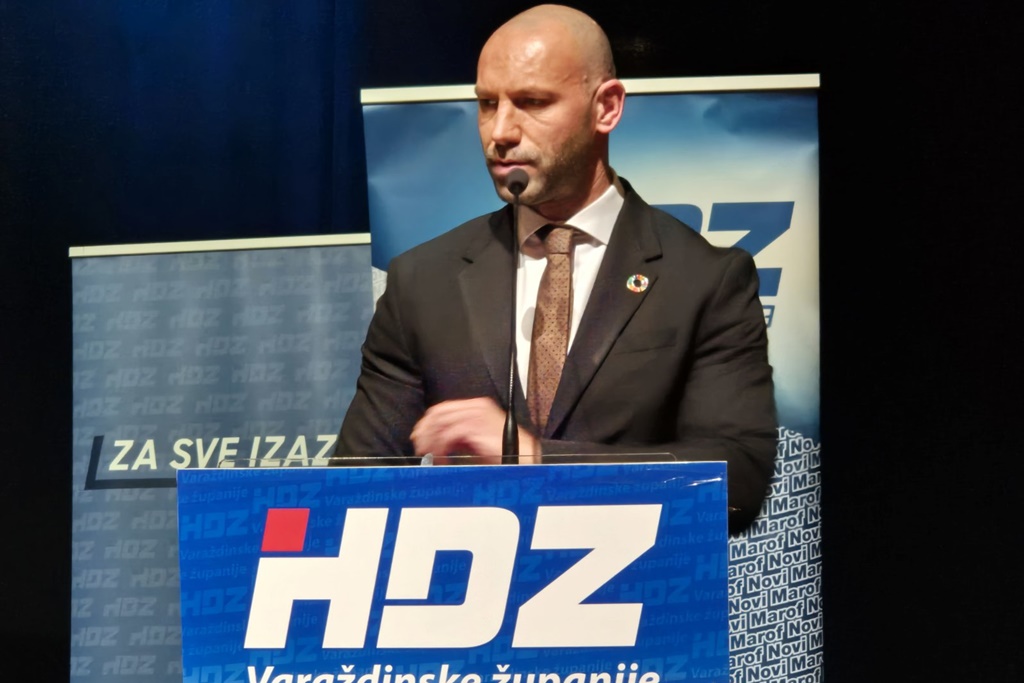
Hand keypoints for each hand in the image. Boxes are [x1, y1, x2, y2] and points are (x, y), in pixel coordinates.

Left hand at [410, 397, 538, 463]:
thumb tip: (437, 440)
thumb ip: (459, 436)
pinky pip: (449, 436)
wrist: (522, 456)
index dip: (428, 423)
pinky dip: (441, 449)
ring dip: (432, 441)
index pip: (443, 408)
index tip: (420, 437)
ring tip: (429, 456)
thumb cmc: (503, 451)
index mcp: (476, 406)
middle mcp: (476, 406)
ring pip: (441, 424)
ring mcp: (476, 415)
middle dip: (426, 431)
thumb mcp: (476, 440)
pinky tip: (441, 459)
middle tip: (420, 447)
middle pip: (439, 413)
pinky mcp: (476, 427)